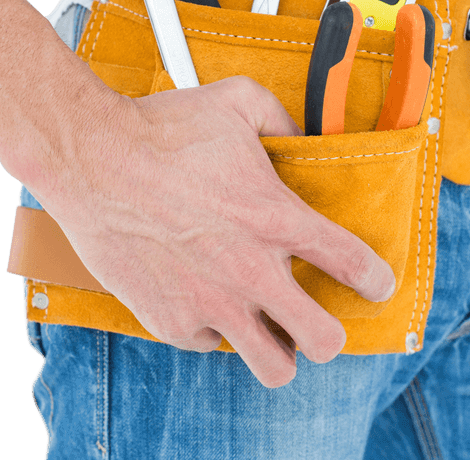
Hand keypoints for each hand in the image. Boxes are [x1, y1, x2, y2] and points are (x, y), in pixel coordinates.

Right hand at [32, 76, 396, 387]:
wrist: (92, 160)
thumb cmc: (163, 129)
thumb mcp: (238, 102)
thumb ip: (284, 122)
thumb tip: (303, 140)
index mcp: (276, 219)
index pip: (353, 264)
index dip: (375, 280)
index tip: (376, 286)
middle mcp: (252, 271)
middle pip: (325, 340)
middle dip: (329, 334)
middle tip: (315, 320)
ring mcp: (212, 303)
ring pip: (273, 367)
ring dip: (278, 351)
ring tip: (268, 330)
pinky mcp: (172, 321)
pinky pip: (211, 344)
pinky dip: (212, 328)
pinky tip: (202, 298)